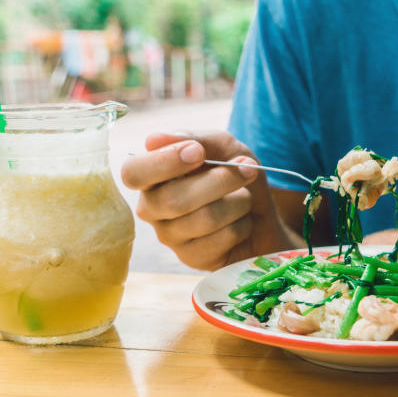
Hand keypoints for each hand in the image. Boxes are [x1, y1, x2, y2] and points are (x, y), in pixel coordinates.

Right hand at [120, 131, 291, 269]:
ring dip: (238, 202)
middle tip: (246, 168)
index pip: (134, 174)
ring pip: (203, 219)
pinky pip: (220, 240)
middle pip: (174, 199)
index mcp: (151, 177)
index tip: (198, 152)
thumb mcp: (222, 146)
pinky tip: (242, 222)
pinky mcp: (191, 258)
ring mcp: (170, 236)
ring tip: (246, 198)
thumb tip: (152, 139)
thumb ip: (192, 138)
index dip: (164, 163)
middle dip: (219, 181)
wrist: (264, 213)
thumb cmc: (234, 174)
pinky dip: (242, 225)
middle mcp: (152, 208)